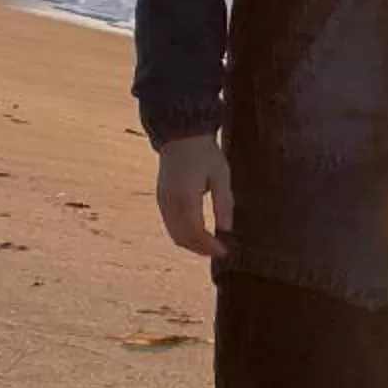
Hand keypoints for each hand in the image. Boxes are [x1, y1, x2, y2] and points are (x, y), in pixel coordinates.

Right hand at [154, 133, 233, 259]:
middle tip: (219, 251)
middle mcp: (170, 203)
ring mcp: (163, 202)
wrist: (180, 136)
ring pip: (174, 234)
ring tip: (210, 245)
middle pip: (182, 238)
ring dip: (191, 244)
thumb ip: (223, 203)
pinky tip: (197, 233)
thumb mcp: (221, 175)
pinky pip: (170, 225)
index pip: (195, 232)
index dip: (209, 246)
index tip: (224, 250)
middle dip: (200, 249)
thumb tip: (227, 229)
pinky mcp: (161, 199)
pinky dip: (183, 234)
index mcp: (186, 197)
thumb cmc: (204, 153)